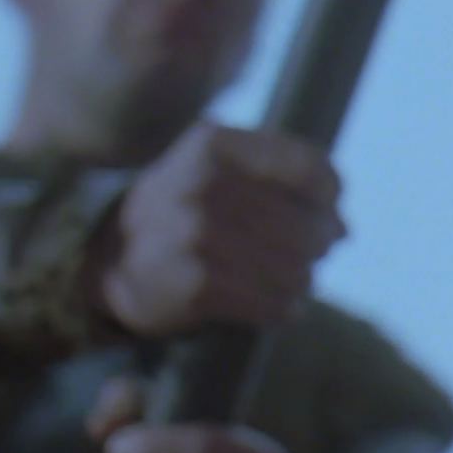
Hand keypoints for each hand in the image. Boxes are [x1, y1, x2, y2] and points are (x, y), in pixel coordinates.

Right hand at [84, 121, 345, 335]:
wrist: (109, 260)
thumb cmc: (181, 208)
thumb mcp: (215, 167)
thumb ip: (278, 176)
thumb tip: (344, 226)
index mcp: (212, 144)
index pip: (307, 167)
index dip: (331, 193)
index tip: (331, 209)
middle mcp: (202, 184)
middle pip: (305, 221)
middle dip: (321, 241)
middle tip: (318, 252)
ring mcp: (196, 236)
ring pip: (293, 266)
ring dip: (303, 279)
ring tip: (297, 281)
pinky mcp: (194, 286)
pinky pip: (269, 301)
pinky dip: (285, 308)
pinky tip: (282, 307)